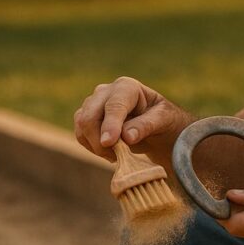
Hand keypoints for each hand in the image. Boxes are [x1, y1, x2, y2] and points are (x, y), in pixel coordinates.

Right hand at [73, 76, 193, 162]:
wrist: (154, 125)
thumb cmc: (161, 119)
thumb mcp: (162, 120)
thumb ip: (146, 126)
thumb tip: (127, 137)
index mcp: (127, 87)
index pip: (114, 106)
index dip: (110, 125)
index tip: (108, 142)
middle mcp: (106, 92)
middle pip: (89, 115)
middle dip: (99, 140)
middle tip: (116, 157)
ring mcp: (93, 103)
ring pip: (82, 126)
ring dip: (96, 146)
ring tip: (117, 155)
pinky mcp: (86, 117)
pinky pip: (80, 134)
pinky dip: (92, 147)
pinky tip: (110, 152)